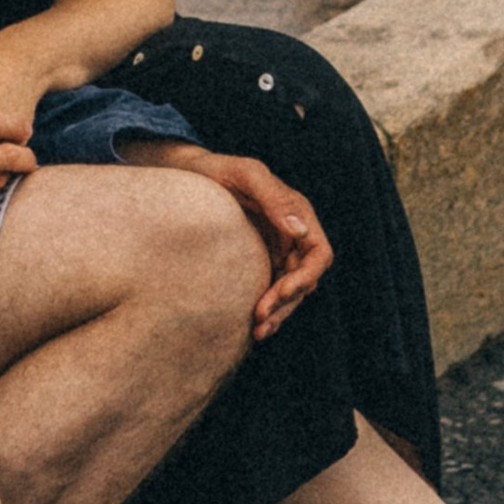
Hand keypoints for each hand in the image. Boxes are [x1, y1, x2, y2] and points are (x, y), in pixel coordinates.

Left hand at [116, 137, 332, 340]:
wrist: (185, 175)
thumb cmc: (215, 170)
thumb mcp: (244, 174)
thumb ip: (273, 198)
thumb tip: (299, 230)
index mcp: (297, 212)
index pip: (318, 253)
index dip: (305, 277)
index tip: (282, 292)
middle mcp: (292, 234)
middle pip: (305, 279)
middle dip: (286, 302)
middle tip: (259, 319)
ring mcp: (277, 250)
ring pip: (290, 292)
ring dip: (279, 313)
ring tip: (257, 333)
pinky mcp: (259, 262)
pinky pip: (271, 291)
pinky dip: (267, 310)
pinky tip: (252, 328)